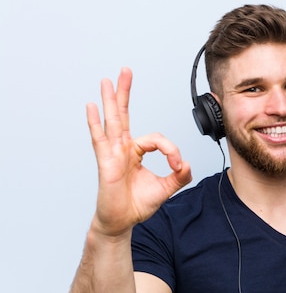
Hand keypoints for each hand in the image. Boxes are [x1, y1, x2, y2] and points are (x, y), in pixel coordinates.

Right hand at [86, 68, 191, 238]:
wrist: (122, 222)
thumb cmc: (137, 204)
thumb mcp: (165, 188)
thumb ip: (178, 176)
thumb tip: (187, 164)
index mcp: (136, 152)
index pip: (157, 139)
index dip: (171, 150)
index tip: (177, 165)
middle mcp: (123, 148)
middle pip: (123, 115)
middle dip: (125, 93)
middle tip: (126, 71)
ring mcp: (112, 154)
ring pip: (112, 121)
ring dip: (111, 100)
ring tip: (108, 80)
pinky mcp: (105, 163)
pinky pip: (100, 139)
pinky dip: (95, 123)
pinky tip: (92, 107)